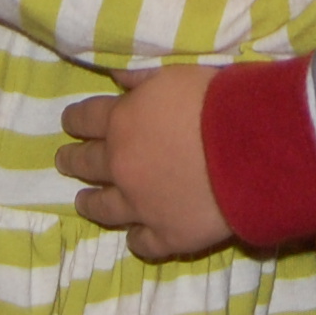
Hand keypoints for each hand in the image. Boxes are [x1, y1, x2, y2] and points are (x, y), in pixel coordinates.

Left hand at [60, 67, 229, 259]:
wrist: (251, 149)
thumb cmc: (216, 100)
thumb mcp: (175, 73)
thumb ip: (141, 76)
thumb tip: (114, 74)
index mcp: (122, 121)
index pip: (85, 119)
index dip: (75, 120)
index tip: (69, 123)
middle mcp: (122, 165)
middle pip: (87, 164)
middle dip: (73, 161)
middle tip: (65, 161)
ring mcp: (141, 205)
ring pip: (105, 208)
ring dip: (91, 203)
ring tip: (83, 201)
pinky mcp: (167, 235)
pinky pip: (142, 242)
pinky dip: (136, 238)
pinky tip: (134, 236)